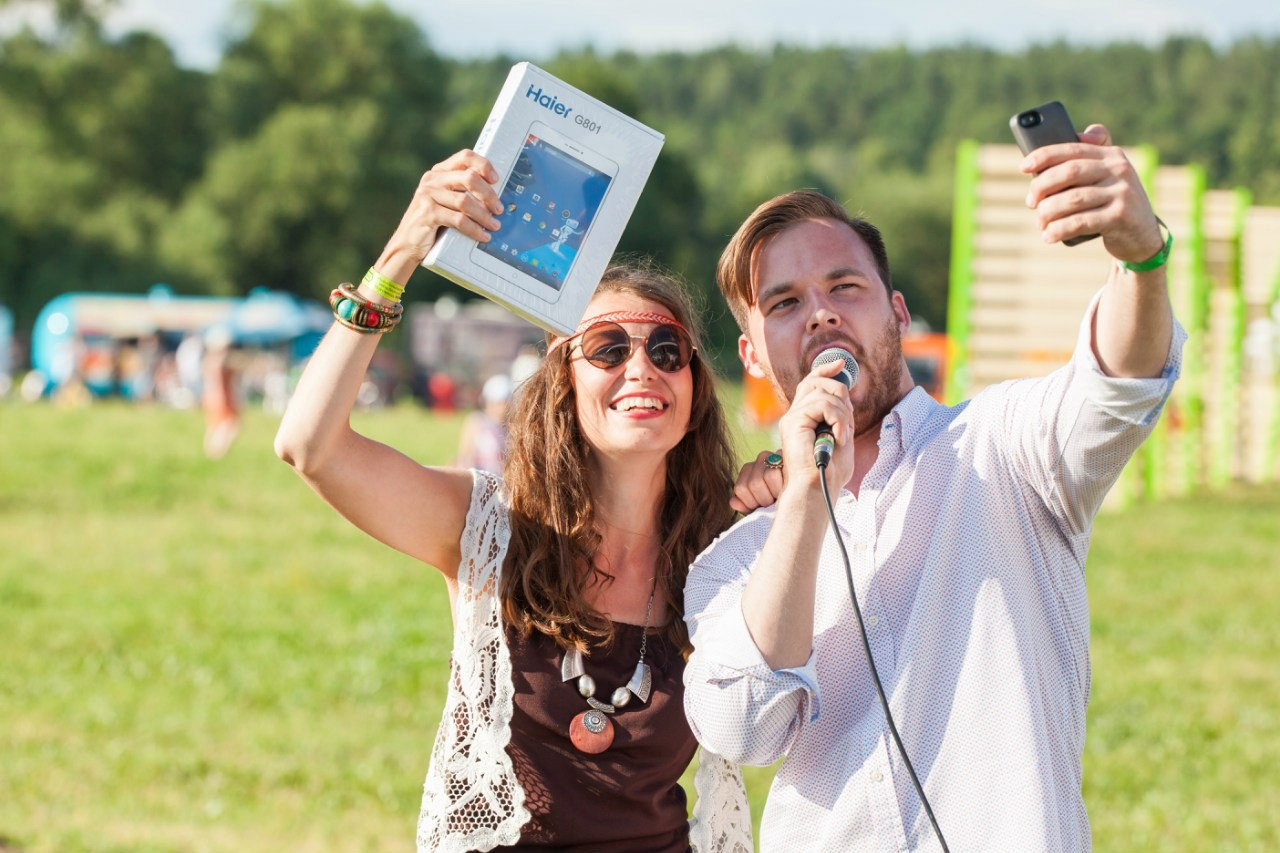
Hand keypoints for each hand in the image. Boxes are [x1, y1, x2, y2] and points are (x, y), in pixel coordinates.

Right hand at [378, 150, 504, 278]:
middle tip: (499, 209)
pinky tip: (482, 236)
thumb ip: (462, 193)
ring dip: (484, 215)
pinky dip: (474, 229)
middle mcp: (432, 179)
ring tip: (494, 225)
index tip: (496, 179)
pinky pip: (458, 220)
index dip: (483, 165)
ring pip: (465, 201)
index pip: (465, 156)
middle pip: (469, 178)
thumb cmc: (433, 223)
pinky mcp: (427, 213)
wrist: (407, 243)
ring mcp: (427, 195)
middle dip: (489, 194)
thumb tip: (496, 196)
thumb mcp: (446, 202)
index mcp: (439, 172)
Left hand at [730, 449, 786, 513]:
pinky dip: (782, 485)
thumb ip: (745, 505)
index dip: (750, 502)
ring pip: (768, 477)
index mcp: (750, 470)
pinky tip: (788, 489)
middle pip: (754, 483)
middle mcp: (762, 458)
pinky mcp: (790, 456)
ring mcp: (776, 454)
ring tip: (781, 496)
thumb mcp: (760, 508)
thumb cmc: (779, 504)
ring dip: (775, 493)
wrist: (803, 500)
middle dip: (764, 499)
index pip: (740, 488)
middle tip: (773, 503)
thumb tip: (733, 502)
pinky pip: (779, 473)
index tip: (760, 507)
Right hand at [775, 357, 855, 496]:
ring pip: (824, 394)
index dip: (825, 370)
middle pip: (816, 382)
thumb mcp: (841, 436)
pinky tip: (838, 437)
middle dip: (839, 391)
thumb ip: (841, 416)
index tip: (841, 363)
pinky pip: (823, 405)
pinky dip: (838, 419)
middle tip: (847, 419)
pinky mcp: (793, 422)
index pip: (810, 383)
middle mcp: (794, 415)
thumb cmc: (828, 472)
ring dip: (842, 413)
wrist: (815, 489)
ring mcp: (792, 417)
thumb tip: (846, 395)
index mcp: (803, 418)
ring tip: (842, 436)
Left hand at [1020, 124, 1163, 264]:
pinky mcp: (1120, 217)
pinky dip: (1058, 230)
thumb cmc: (1111, 204)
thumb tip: (1052, 149)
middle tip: (1031, 202)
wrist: (1142, 236)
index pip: (1072, 149)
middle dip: (1042, 187)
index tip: (1023, 167)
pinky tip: (1049, 235)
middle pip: (1069, 172)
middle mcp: (1119, 170)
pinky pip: (1079, 222)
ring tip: (1040, 223)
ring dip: (1047, 212)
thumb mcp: (1106, 178)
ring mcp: (1122, 193)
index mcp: (1111, 155)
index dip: (1044, 156)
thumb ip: (1087, 160)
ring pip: (1071, 199)